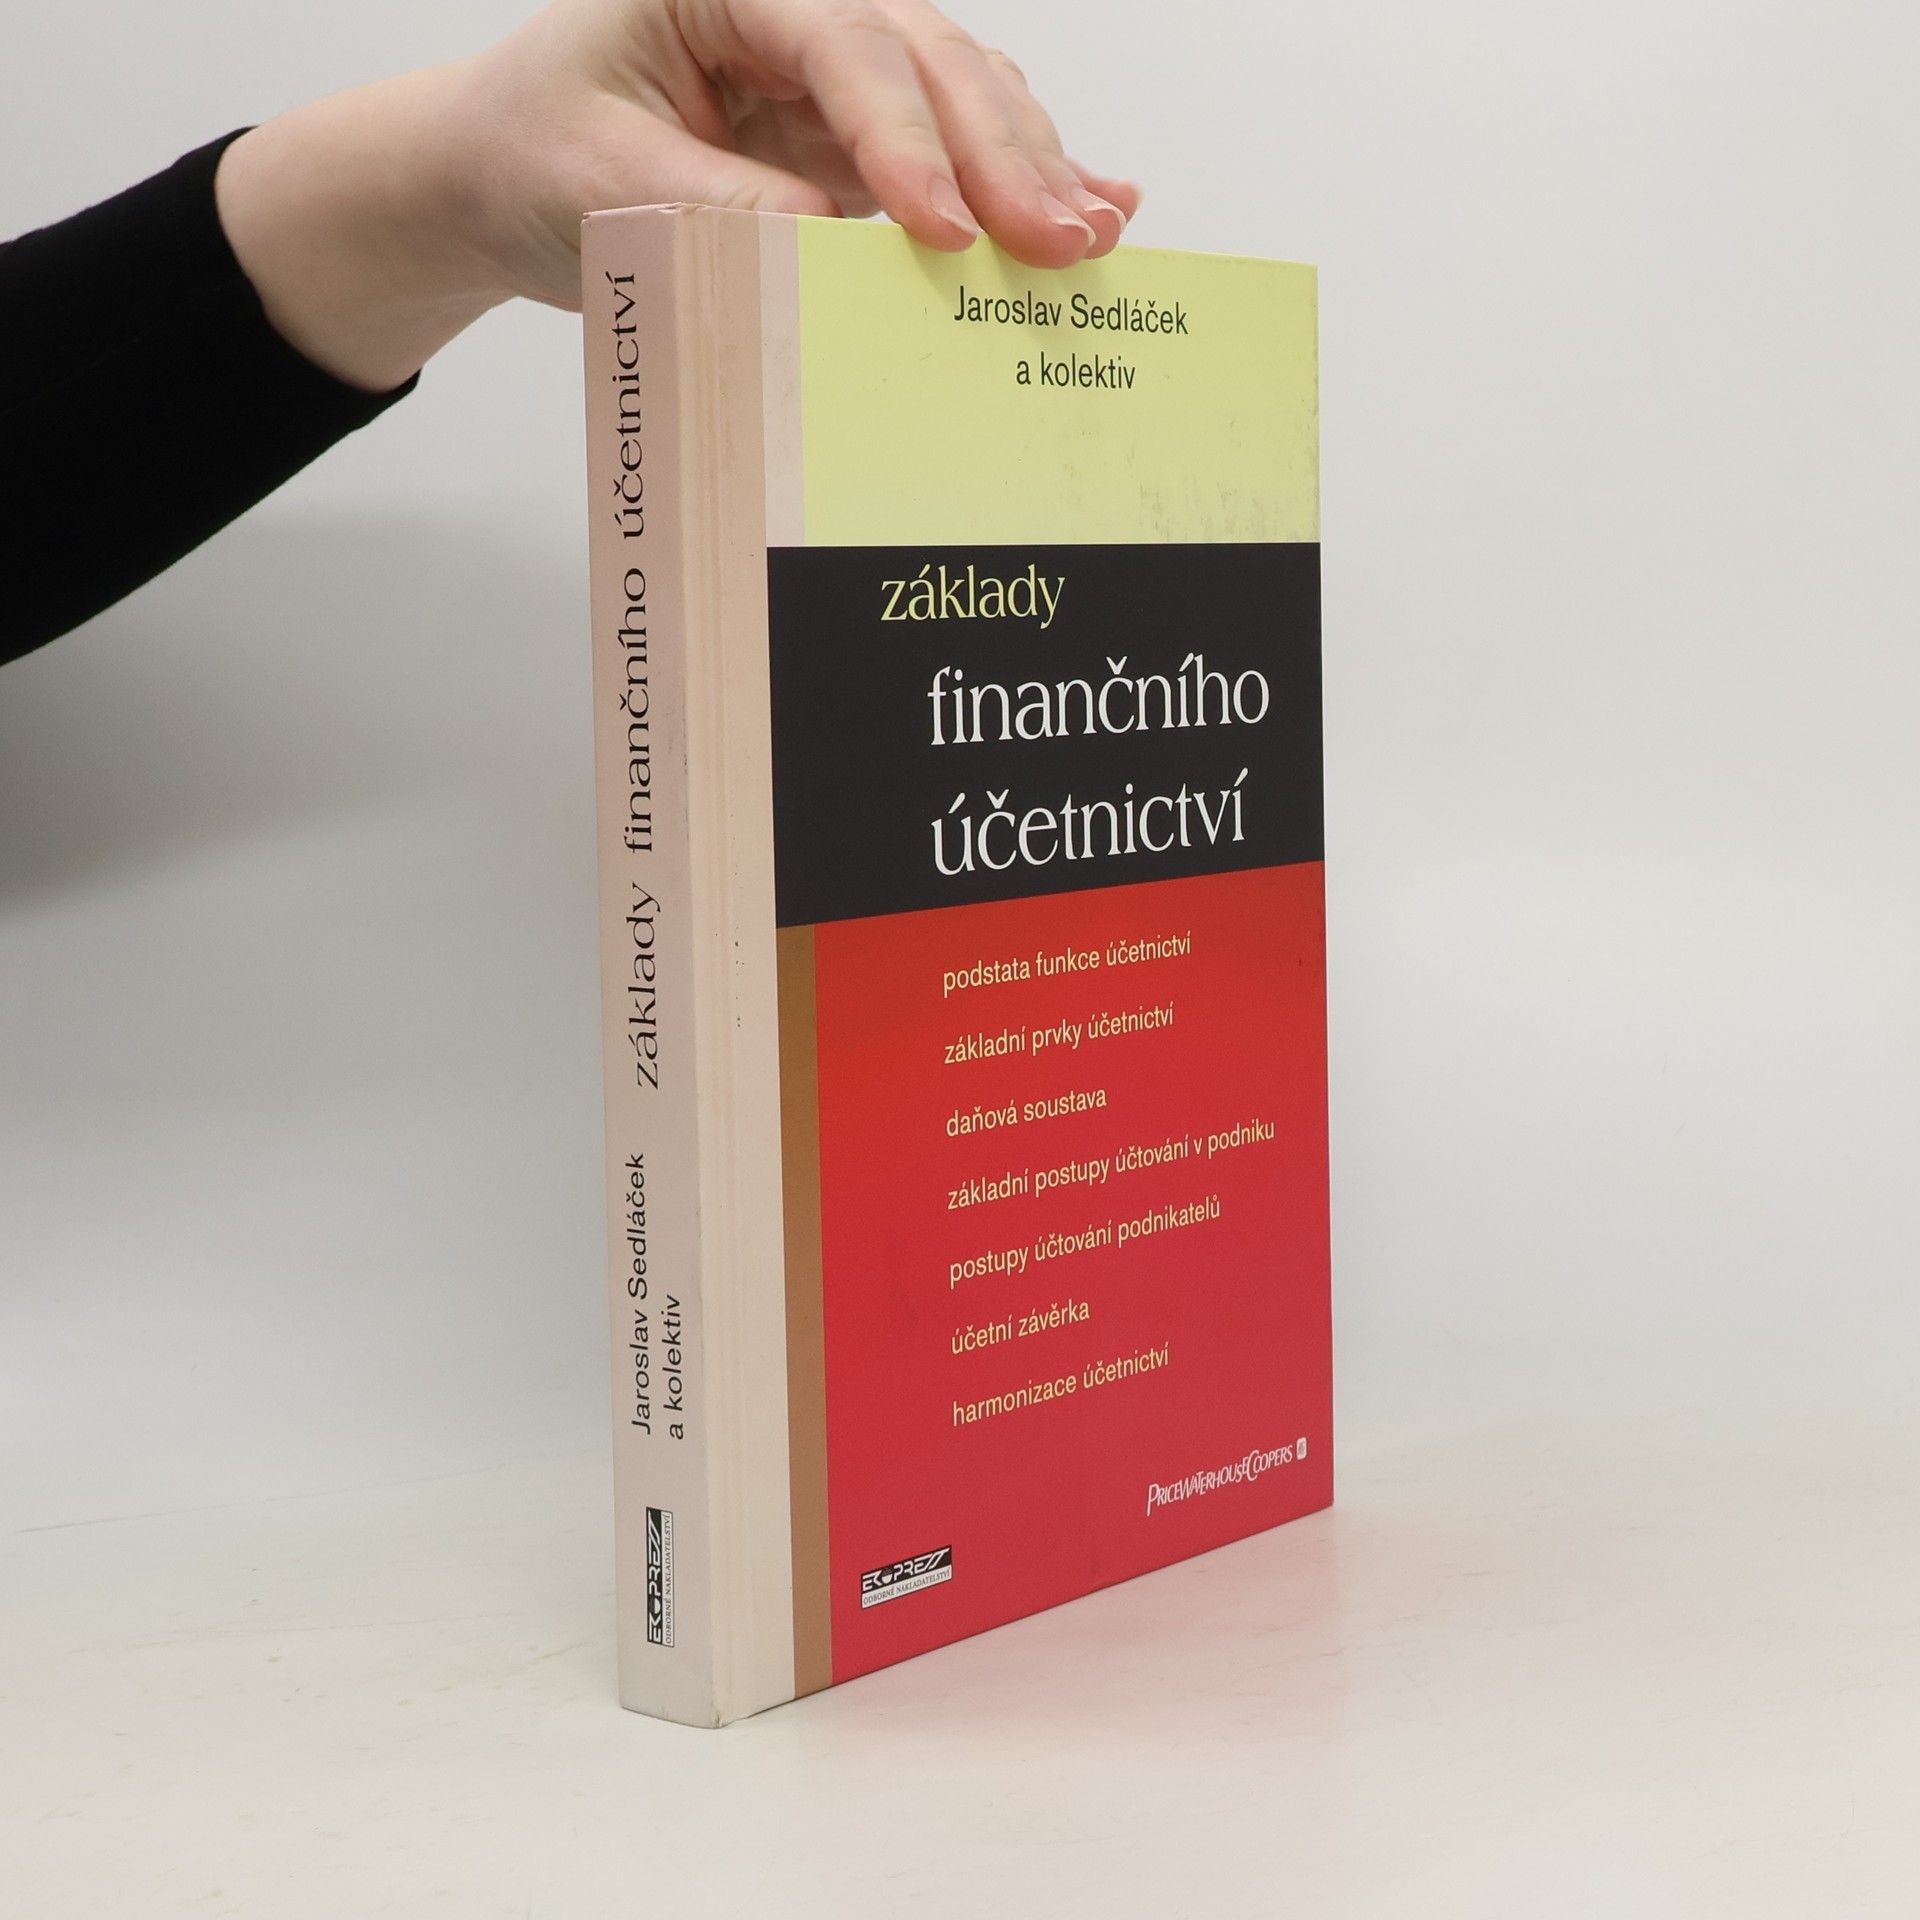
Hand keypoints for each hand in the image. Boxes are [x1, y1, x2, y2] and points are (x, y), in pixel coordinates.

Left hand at [216, 0, 1139, 392]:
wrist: (499, 180)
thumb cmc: (530, 155)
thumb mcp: (602, 182)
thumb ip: (719, 206)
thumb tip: (833, 247)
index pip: (843, 47)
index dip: (905, 139)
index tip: (944, 229)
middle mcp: (799, 18)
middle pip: (929, 61)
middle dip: (1003, 154)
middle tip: (1061, 240)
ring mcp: (835, 79)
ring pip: (961, 99)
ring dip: (1031, 168)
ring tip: (1095, 235)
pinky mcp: (852, 143)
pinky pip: (952, 151)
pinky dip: (1017, 183)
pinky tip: (1096, 205)